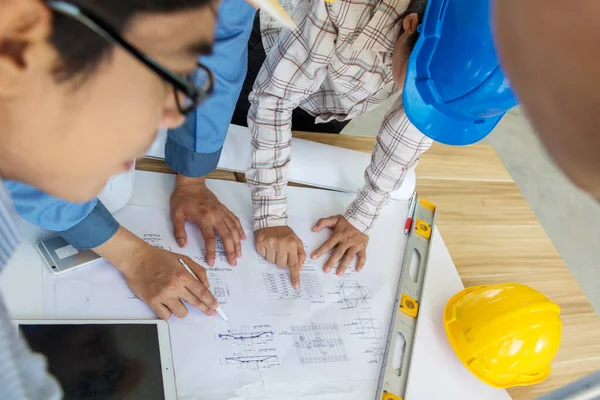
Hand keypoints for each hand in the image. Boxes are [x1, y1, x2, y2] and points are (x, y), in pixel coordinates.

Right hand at [94, 227, 218, 319]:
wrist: (137, 259)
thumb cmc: (159, 257)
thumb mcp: (183, 258)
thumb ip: (198, 271)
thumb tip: (206, 285)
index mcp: (183, 275)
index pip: (202, 292)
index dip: (210, 301)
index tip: (215, 307)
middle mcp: (174, 287)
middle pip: (195, 303)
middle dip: (205, 309)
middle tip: (209, 312)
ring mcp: (162, 295)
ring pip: (181, 313)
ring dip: (183, 309)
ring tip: (180, 302)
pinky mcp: (152, 301)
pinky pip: (166, 316)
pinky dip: (169, 312)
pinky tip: (168, 306)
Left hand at [171, 175, 245, 266]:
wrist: (191, 184)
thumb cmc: (182, 199)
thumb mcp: (175, 215)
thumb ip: (179, 230)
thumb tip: (182, 244)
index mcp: (203, 218)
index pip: (210, 239)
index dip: (211, 252)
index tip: (212, 262)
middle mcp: (216, 216)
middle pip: (227, 236)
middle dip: (231, 251)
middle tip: (233, 262)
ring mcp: (222, 212)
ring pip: (233, 229)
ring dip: (237, 243)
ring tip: (239, 254)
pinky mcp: (224, 209)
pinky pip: (235, 220)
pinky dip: (240, 229)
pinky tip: (242, 238)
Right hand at [255, 226, 305, 287]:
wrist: (270, 221)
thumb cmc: (284, 233)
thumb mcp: (296, 241)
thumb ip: (300, 254)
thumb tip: (300, 267)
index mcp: (291, 244)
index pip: (294, 264)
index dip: (295, 276)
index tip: (296, 285)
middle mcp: (281, 245)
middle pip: (281, 265)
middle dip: (281, 260)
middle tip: (281, 251)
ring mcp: (269, 244)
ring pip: (272, 262)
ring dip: (273, 256)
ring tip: (274, 246)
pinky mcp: (260, 244)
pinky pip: (263, 256)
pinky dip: (265, 252)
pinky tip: (268, 245)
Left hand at [311, 215, 368, 274]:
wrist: (362, 219)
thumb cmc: (347, 220)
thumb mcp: (334, 219)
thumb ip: (323, 222)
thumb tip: (313, 229)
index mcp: (338, 235)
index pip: (328, 244)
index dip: (320, 251)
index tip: (314, 257)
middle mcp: (346, 241)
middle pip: (338, 253)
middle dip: (331, 262)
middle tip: (326, 270)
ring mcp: (355, 245)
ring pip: (349, 257)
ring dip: (344, 265)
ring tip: (339, 273)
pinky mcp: (362, 247)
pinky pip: (362, 256)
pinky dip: (361, 263)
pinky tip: (357, 270)